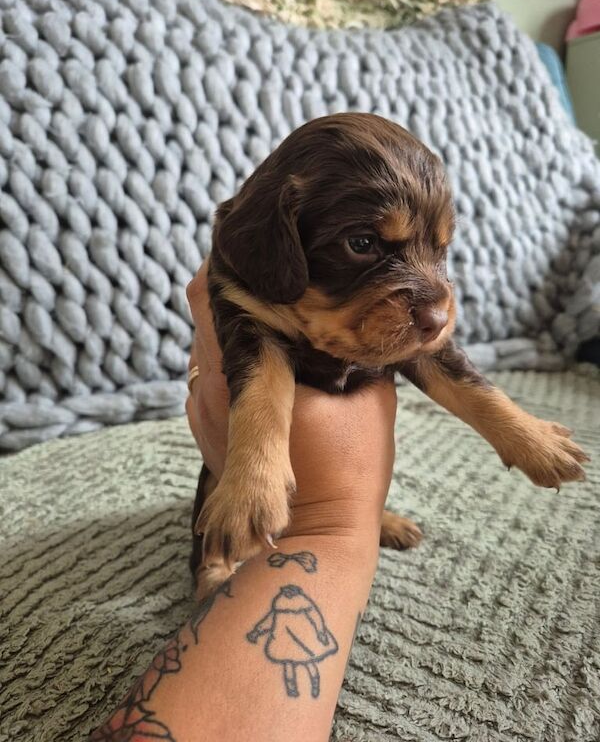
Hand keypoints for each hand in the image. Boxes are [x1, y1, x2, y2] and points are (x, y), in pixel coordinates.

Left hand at [186, 262, 396, 542]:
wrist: (317, 540)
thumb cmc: (347, 470)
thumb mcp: (368, 396)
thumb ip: (358, 349)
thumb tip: (358, 317)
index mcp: (243, 372)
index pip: (213, 296)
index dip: (233, 264)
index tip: (258, 248)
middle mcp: (211, 387)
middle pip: (209, 315)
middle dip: (243, 289)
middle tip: (278, 267)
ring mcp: (204, 411)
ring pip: (213, 346)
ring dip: (242, 322)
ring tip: (277, 300)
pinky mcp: (210, 431)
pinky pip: (218, 376)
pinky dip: (242, 357)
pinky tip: (275, 351)